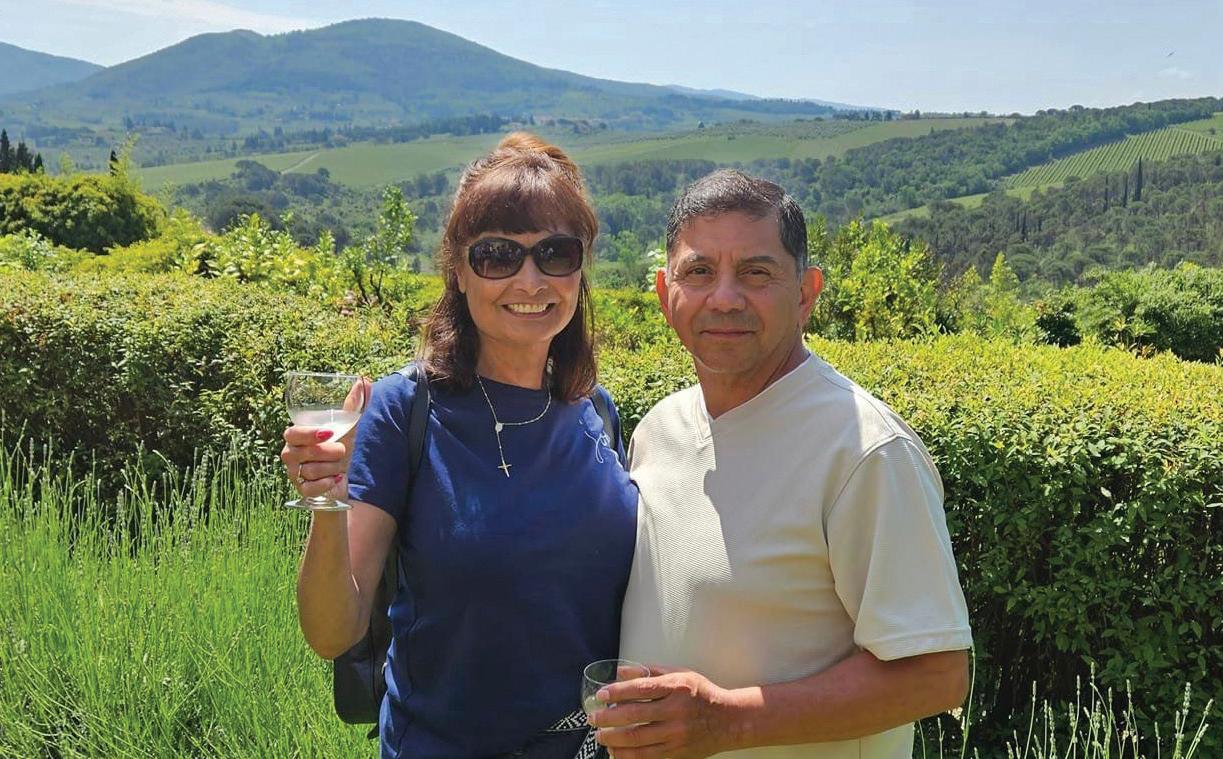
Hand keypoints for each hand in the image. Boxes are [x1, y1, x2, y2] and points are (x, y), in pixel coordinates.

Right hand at [280, 376, 368, 498]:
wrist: (340, 479)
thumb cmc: (339, 449)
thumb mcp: (348, 428)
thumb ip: (355, 405)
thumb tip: (364, 380)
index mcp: (297, 437)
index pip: (292, 433)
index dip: (308, 434)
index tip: (328, 433)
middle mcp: (290, 455)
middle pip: (299, 453)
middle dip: (326, 452)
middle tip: (341, 452)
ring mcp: (294, 474)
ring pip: (309, 470)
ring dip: (331, 468)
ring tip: (338, 466)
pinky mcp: (302, 491)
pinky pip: (311, 488)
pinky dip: (326, 484)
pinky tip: (335, 479)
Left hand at [590, 667, 745, 758]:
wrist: (728, 720)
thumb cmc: (701, 693)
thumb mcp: (680, 674)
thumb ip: (650, 671)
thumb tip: (621, 672)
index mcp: (676, 687)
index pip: (640, 688)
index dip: (617, 692)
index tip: (601, 695)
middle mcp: (676, 711)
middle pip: (635, 715)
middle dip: (608, 718)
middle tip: (593, 717)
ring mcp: (676, 734)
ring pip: (637, 739)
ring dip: (613, 738)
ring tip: (600, 735)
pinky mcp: (677, 752)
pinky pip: (646, 756)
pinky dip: (627, 755)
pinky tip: (615, 751)